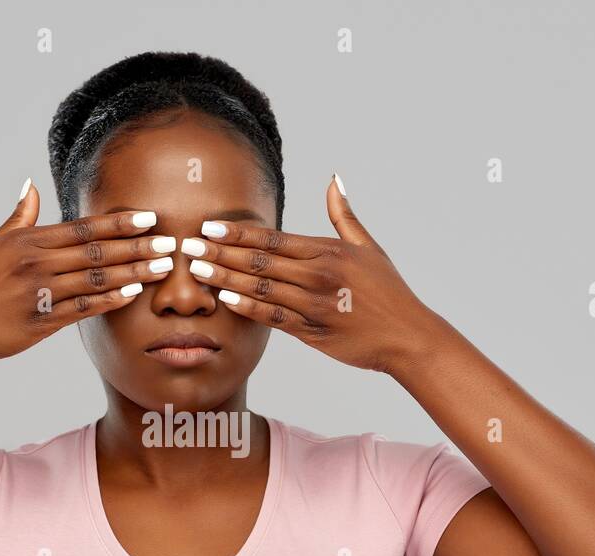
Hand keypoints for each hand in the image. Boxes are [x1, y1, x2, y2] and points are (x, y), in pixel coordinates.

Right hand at [0, 180, 174, 365]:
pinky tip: (132, 294)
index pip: (83, 228)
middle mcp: (37, 264)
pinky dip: (109, 301)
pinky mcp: (42, 321)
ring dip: (132, 272)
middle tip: (170, 242)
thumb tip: (31, 186)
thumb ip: (19, 218)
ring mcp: (41, 293)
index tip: (149, 217)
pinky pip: (84, 309)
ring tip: (161, 268)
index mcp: (28, 242)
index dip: (118, 223)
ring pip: (96, 278)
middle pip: (96, 251)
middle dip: (136, 246)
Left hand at [182, 175, 436, 374]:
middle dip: (221, 251)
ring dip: (226, 277)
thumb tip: (334, 178)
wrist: (407, 336)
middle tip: (188, 244)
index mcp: (327, 252)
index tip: (209, 225)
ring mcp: (313, 305)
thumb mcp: (368, 247)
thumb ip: (343, 215)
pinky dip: (248, 307)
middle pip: (260, 260)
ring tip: (197, 270)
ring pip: (261, 287)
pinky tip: (225, 298)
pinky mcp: (312, 332)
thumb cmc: (388, 292)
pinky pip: (273, 317)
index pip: (273, 238)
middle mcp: (318, 276)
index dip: (238, 231)